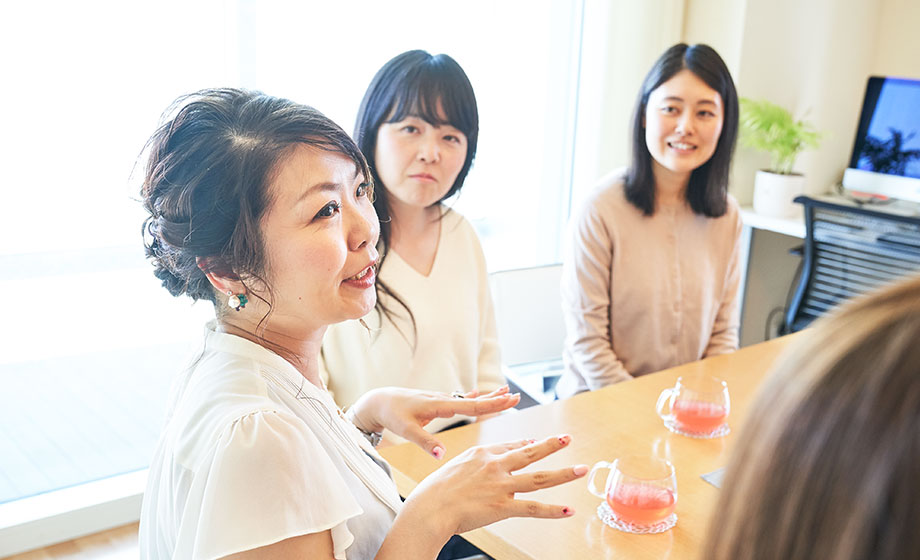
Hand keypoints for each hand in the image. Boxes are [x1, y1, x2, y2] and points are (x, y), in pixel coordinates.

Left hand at [349, 385, 519, 457]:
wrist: (380, 400)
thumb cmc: (392, 415)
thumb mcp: (406, 430)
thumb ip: (425, 442)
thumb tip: (441, 455)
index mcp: (439, 404)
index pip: (470, 405)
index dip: (491, 404)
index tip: (508, 399)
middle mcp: (443, 399)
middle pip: (475, 400)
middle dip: (495, 398)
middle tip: (516, 396)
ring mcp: (441, 400)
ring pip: (469, 399)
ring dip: (488, 396)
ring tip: (506, 392)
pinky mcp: (437, 402)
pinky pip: (460, 400)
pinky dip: (473, 398)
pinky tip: (480, 395)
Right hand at [404, 435, 586, 535]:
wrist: (429, 508)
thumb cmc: (435, 490)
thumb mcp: (456, 466)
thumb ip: (475, 462)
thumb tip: (488, 461)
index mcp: (482, 453)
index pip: (511, 446)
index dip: (527, 445)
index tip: (536, 442)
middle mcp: (496, 465)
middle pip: (530, 453)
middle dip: (551, 445)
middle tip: (567, 438)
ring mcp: (502, 485)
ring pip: (540, 478)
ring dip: (563, 473)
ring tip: (581, 468)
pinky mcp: (504, 506)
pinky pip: (534, 508)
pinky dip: (553, 510)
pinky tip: (569, 509)